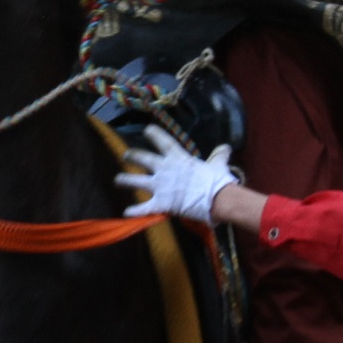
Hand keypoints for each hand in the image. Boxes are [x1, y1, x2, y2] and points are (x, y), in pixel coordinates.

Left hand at [114, 126, 235, 223]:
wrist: (217, 199)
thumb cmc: (217, 181)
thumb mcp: (218, 164)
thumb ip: (219, 155)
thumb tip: (225, 146)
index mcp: (178, 158)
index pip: (163, 141)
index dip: (154, 134)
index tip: (146, 130)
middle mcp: (165, 169)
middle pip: (144, 158)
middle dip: (133, 155)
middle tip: (125, 154)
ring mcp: (161, 186)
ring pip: (137, 181)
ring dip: (125, 179)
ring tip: (117, 180)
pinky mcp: (161, 203)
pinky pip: (144, 207)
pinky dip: (134, 211)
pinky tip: (125, 212)